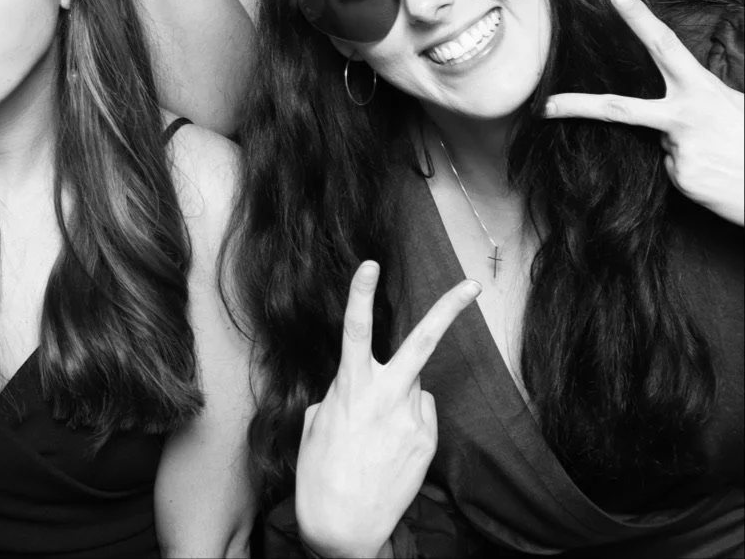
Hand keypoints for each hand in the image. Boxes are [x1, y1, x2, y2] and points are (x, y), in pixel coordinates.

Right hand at [295, 261, 478, 557]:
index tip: (370, 264)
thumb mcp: (315, 421)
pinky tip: (390, 448)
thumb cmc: (319, 471)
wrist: (343, 526)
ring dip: (401, 398)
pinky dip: (409, 423)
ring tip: (377, 435)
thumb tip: (364, 390)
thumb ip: (343, 393)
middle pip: (422, 341)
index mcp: (350, 386)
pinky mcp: (427, 442)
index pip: (355, 329)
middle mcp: (386, 396)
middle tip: (474, 285)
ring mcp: (412, 419)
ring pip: (415, 387)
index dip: (361, 293)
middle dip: (449, 308)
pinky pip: (422, 415)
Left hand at [545, 0, 744, 224]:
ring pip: (659, 143)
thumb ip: (698, 98)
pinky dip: (688, 169)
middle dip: (576, 105)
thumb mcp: (734, 106)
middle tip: (544, 105)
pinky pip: (671, 167)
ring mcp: (680, 148)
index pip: (666, 47)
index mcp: (702, 91)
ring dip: (682, 148)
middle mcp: (686, 117)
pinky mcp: (681, 176)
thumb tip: (672, 104)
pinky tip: (714, 173)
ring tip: (718, 156)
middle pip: (618, 108)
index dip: (640, 20)